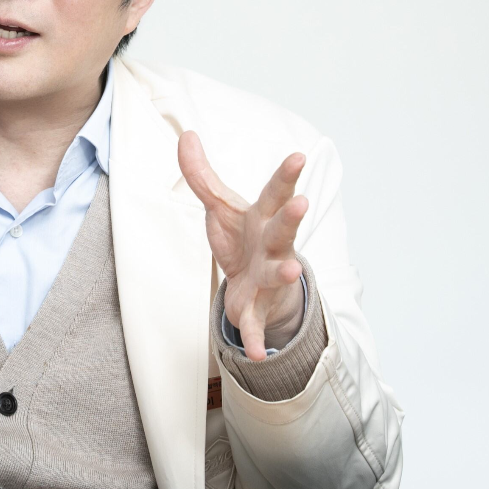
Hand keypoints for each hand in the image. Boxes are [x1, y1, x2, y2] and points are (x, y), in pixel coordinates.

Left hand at [177, 130, 307, 361]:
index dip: (286, 175)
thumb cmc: (242, 238)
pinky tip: (255, 355)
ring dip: (284, 273)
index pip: (275, 192)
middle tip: (302, 203)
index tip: (298, 156)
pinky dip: (255, 339)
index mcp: (263, 217)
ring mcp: (267, 276)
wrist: (255, 285)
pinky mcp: (255, 306)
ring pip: (277, 273)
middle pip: (283, 229)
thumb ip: (201, 173)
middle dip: (292, 217)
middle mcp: (272, 245)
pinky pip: (256, 323)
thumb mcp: (219, 205)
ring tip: (292, 270)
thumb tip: (186, 134)